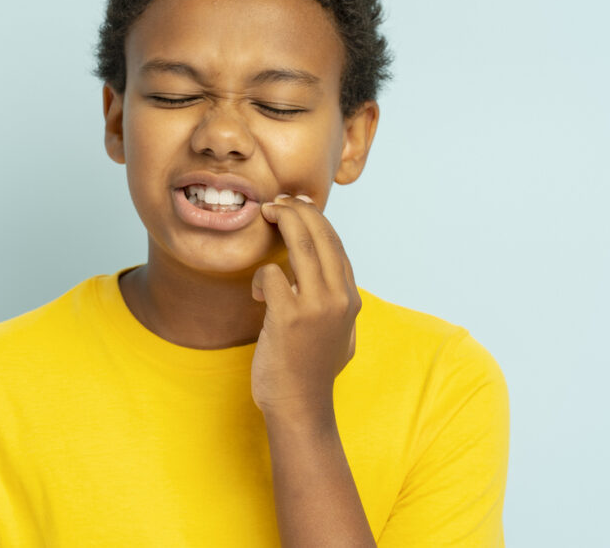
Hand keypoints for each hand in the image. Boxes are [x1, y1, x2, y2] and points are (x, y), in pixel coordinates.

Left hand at [250, 194, 359, 415]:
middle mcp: (339, 298)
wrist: (300, 407)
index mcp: (350, 298)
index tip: (297, 206)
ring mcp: (316, 307)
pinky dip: (261, 277)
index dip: (316, 219)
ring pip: (302, 244)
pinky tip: (258, 295)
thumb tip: (332, 280)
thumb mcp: (339, 334)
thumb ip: (337, 304)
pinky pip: (272, 274)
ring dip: (283, 221)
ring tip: (267, 213)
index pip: (336, 244)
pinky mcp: (289, 318)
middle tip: (277, 202)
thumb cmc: (311, 371)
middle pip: (322, 235)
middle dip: (298, 210)